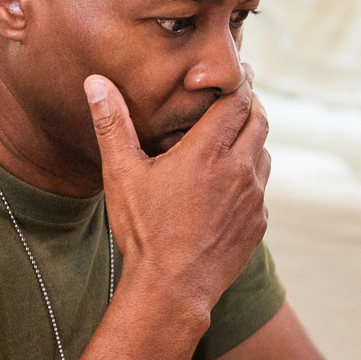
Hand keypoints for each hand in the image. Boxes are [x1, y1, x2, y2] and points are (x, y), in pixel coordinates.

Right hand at [87, 66, 271, 320]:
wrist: (172, 289)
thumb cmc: (143, 231)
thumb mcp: (121, 174)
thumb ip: (112, 123)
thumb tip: (96, 82)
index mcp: (208, 151)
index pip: (237, 100)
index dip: (240, 82)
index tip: (238, 70)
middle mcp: (239, 170)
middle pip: (259, 121)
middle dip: (251, 104)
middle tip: (239, 95)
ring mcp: (254, 198)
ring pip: (264, 153)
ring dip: (253, 139)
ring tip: (235, 133)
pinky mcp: (258, 223)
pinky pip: (261, 188)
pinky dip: (251, 175)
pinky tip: (232, 180)